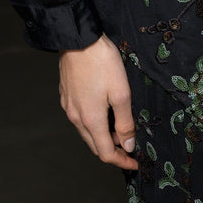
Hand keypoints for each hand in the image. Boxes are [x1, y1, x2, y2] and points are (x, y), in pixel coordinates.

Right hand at [59, 34, 138, 169]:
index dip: (122, 161)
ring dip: (103, 137)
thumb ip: (125, 121)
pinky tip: (104, 114)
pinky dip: (94, 124)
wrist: (78, 39)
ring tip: (120, 132)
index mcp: (91, 120)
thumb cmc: (102, 63)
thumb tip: (128, 145)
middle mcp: (76, 118)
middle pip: (95, 145)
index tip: (135, 163)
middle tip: (130, 149)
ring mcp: (68, 107)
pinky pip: (80, 119)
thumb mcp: (121, 92)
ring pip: (87, 132)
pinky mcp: (66, 96)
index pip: (106, 153)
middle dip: (113, 151)